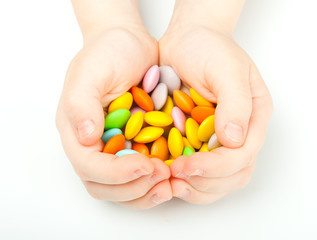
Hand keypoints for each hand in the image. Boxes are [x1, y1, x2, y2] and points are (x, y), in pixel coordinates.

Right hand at [56, 23, 171, 208]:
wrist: (129, 44)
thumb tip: (85, 138)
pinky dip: (155, 184)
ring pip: (123, 189)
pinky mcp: (134, 147)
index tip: (145, 164)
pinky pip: (142, 176)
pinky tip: (175, 176)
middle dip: (132, 189)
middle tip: (162, 178)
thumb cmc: (107, 53)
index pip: (89, 167)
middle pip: (104, 186)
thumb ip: (81, 104)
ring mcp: (115, 149)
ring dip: (146, 193)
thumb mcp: (91, 72)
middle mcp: (93, 146)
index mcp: (77, 131)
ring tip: (170, 185)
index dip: (115, 173)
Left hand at [159, 8, 272, 203]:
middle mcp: (239, 134)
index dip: (215, 168)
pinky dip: (183, 180)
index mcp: (253, 118)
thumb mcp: (227, 69)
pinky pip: (196, 172)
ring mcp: (217, 140)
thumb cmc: (209, 48)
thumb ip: (235, 103)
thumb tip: (235, 140)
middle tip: (176, 179)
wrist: (187, 40)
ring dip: (195, 189)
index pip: (241, 156)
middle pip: (232, 176)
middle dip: (205, 183)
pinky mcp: (197, 141)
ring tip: (170, 184)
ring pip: (216, 182)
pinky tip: (165, 176)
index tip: (184, 165)